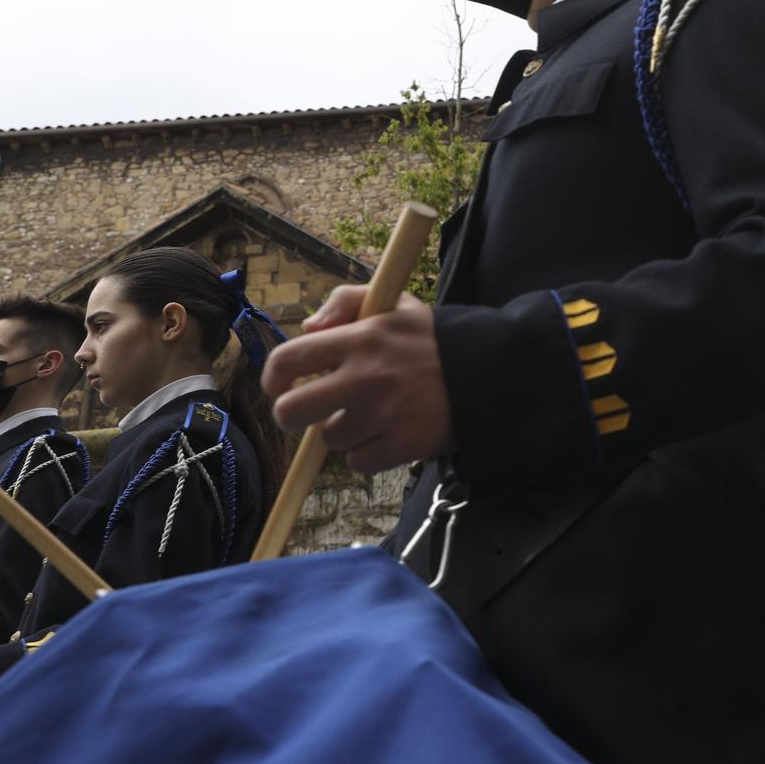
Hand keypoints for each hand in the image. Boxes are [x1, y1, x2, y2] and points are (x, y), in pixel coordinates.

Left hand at [262, 288, 451, 473]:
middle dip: (293, 416)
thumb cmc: (431, 339)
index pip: (287, 360)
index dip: (273, 378)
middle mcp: (366, 376)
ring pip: (329, 439)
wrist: (490, 371)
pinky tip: (388, 433)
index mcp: (360, 338)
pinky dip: (368, 453)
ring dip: (343, 432)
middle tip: (311, 412)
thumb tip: (308, 329)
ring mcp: (384, 414)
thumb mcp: (393, 303)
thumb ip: (345, 301)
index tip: (280, 386)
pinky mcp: (402, 445)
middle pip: (291, 412)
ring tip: (371, 415)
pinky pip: (358, 462)